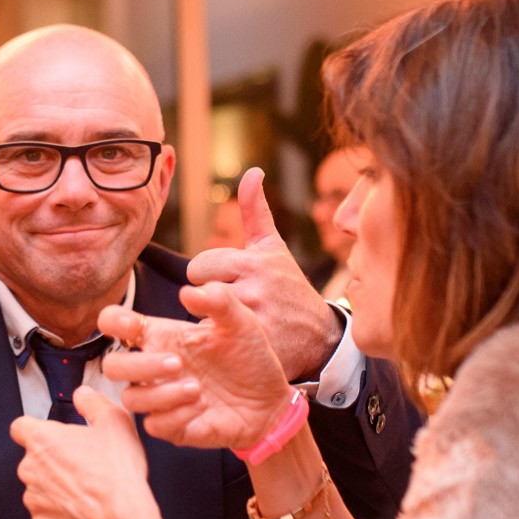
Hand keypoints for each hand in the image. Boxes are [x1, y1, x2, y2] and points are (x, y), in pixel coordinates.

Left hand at [14, 387, 156, 518]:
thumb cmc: (116, 476)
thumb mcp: (115, 422)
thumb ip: (93, 402)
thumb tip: (84, 396)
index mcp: (42, 440)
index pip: (21, 427)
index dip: (36, 429)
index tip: (50, 435)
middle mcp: (30, 469)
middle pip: (34, 459)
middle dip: (54, 460)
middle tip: (83, 463)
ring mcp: (34, 499)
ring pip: (40, 487)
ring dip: (57, 486)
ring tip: (87, 487)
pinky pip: (47, 513)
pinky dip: (61, 511)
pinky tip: (84, 507)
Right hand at [99, 284, 293, 451]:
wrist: (272, 401)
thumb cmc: (250, 357)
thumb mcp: (241, 322)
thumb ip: (218, 300)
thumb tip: (187, 291)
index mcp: (162, 337)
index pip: (114, 324)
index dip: (112, 321)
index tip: (133, 325)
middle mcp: (155, 368)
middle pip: (113, 366)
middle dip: (139, 365)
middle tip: (178, 363)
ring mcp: (162, 398)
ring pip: (131, 398)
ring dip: (161, 392)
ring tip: (197, 388)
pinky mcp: (173, 427)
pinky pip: (154, 425)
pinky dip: (176, 415)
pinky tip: (203, 407)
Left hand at [186, 168, 341, 381]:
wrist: (322, 338)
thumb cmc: (289, 289)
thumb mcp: (274, 249)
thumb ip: (256, 211)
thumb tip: (253, 170)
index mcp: (254, 261)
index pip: (199, 266)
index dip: (209, 277)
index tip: (229, 283)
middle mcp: (255, 288)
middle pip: (197, 292)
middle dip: (208, 299)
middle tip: (234, 306)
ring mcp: (256, 319)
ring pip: (204, 318)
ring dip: (214, 323)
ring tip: (239, 324)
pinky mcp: (255, 348)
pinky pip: (215, 344)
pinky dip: (222, 345)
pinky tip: (240, 343)